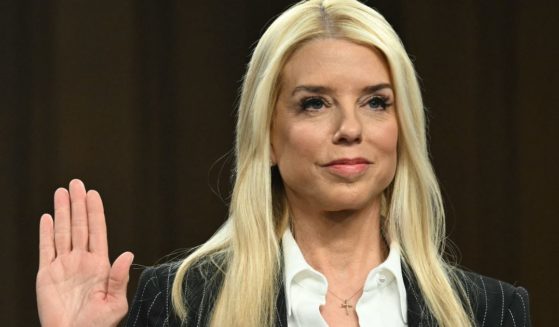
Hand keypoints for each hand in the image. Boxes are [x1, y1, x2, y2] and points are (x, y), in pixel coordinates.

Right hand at [36, 179, 133, 326]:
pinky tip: (48, 217)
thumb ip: (119, 278)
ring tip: (61, 192)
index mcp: (100, 265)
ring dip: (62, 212)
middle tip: (75, 183)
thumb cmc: (97, 326)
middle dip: (78, 204)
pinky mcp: (46, 275)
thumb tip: (127, 253)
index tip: (93, 193)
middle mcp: (82, 261)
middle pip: (79, 226)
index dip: (95, 212)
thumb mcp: (114, 303)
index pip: (97, 231)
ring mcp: (64, 266)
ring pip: (62, 233)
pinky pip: (45, 249)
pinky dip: (46, 233)